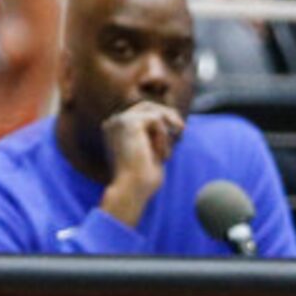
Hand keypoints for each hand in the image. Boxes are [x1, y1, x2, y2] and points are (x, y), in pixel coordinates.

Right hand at [99, 99, 184, 225]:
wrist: (133, 189)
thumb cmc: (143, 179)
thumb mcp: (151, 152)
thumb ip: (155, 136)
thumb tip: (174, 122)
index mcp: (114, 129)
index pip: (141, 112)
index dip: (161, 119)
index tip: (177, 131)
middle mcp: (113, 122)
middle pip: (147, 105)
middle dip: (168, 115)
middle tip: (182, 129)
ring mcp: (119, 120)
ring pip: (154, 110)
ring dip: (165, 132)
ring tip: (164, 154)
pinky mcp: (129, 122)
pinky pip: (156, 119)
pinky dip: (163, 136)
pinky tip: (160, 154)